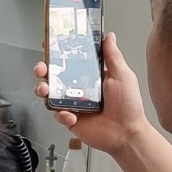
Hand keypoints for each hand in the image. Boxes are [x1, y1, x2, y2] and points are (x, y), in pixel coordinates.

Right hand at [33, 32, 148, 156]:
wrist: (126, 134)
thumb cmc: (128, 107)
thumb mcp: (122, 75)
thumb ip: (112, 56)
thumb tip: (109, 37)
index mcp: (91, 76)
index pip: (71, 61)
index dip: (59, 54)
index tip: (51, 46)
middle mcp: (79, 89)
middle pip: (54, 76)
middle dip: (44, 70)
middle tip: (43, 69)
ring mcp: (73, 104)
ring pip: (50, 94)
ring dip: (44, 90)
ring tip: (46, 90)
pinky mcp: (69, 119)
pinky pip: (57, 114)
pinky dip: (61, 113)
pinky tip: (70, 114)